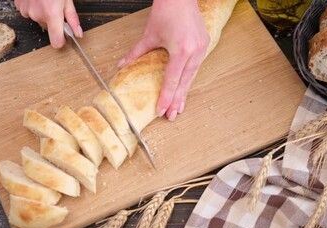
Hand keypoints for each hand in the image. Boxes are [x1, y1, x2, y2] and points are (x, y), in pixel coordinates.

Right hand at [14, 0, 82, 47]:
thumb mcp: (67, 0)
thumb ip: (73, 19)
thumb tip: (78, 33)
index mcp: (52, 14)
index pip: (56, 42)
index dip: (61, 40)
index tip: (64, 36)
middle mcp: (37, 15)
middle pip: (48, 28)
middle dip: (53, 20)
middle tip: (55, 6)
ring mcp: (26, 10)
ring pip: (38, 19)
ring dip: (42, 12)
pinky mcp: (19, 5)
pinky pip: (29, 12)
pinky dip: (33, 7)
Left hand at [117, 0, 208, 120]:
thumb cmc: (165, 11)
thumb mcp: (149, 35)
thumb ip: (136, 53)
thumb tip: (121, 65)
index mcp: (181, 49)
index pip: (172, 80)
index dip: (166, 97)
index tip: (162, 111)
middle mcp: (194, 50)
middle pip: (184, 82)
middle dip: (177, 100)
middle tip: (172, 116)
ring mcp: (202, 47)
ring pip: (192, 76)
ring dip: (184, 92)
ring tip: (179, 107)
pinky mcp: (205, 44)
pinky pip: (196, 66)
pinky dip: (189, 79)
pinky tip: (185, 88)